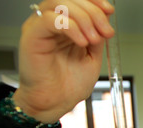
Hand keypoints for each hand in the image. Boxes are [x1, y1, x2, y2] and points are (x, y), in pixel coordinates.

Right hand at [13, 0, 114, 123]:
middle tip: (105, 32)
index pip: (78, 0)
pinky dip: (70, 27)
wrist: (56, 103)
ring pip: (59, 4)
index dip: (95, 1)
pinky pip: (49, 19)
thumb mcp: (92, 57)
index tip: (110, 11)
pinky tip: (81, 41)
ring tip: (93, 39)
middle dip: (93, 12)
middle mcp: (52, 22)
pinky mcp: (32, 36)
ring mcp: (40, 27)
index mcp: (66, 25)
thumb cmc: (69, 84)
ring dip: (83, 18)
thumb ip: (97, 38)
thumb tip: (105, 22)